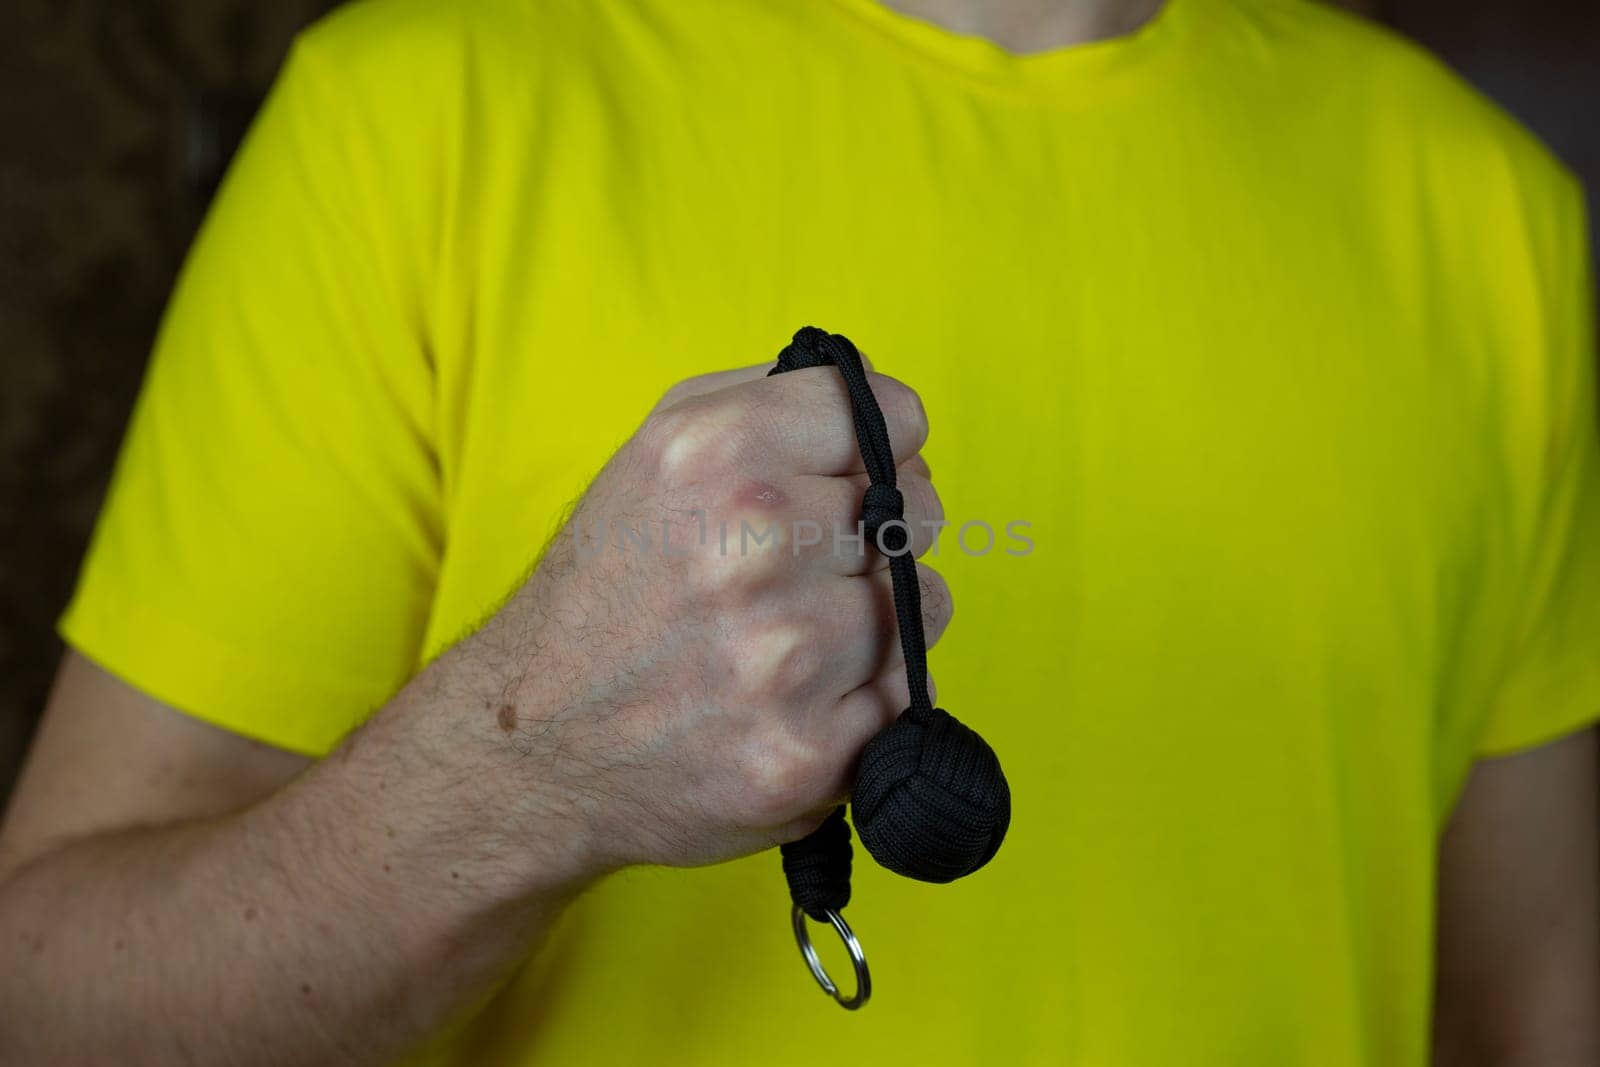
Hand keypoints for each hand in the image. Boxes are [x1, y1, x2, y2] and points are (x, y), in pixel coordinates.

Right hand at [435, 364, 950, 879]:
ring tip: (796, 637)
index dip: (879, 448)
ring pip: (924, 603)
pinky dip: (865, 697)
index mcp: (722, 453)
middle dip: (876, 534)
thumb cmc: (606, 589)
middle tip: (803, 568)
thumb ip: (769, 399)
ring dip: (877, 619)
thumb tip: (880, 408)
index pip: (896, 416)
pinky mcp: (810, 751)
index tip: (848, 477)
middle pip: (918, 510)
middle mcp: (760, 544)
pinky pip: (906, 695)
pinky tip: (795, 699)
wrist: (534, 748)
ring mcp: (790, 654)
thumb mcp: (656, 451)